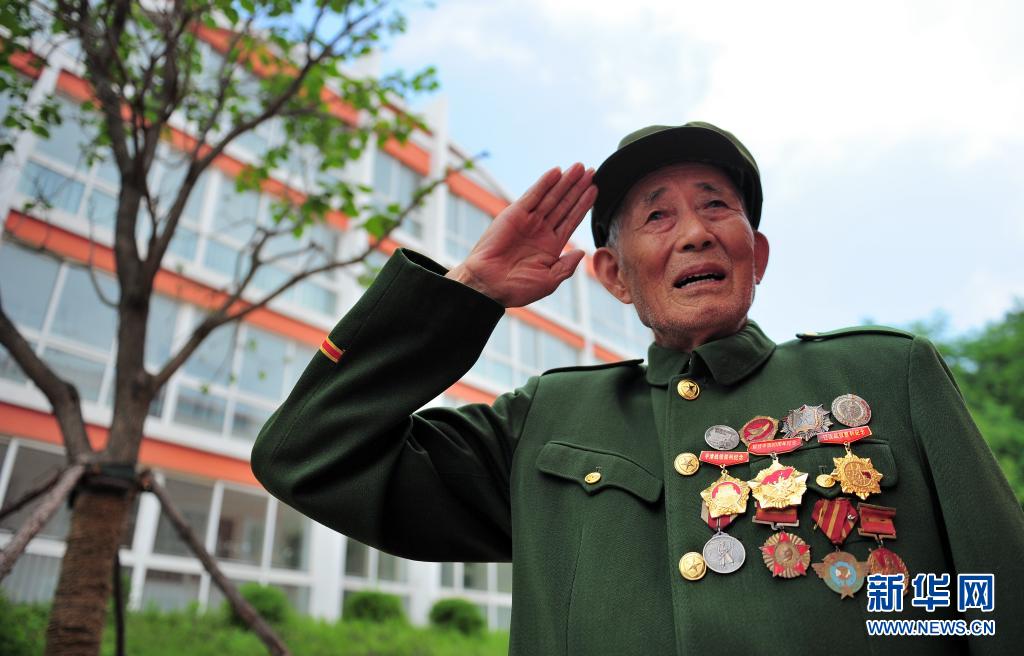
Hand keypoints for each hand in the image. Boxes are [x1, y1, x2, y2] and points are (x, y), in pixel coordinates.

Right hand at [446, 163, 595, 306]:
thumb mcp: (549, 281)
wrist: (489, 286)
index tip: (596, 190)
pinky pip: (533, 196)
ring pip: (551, 197)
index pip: (571, 220)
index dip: (584, 205)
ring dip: (565, 181)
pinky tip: (557, 172)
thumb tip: (581, 252)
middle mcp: (541, 230)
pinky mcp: (514, 214)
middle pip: (564, 204)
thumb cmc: (516, 288)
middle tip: (591, 170)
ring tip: (580, 167)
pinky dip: (544, 183)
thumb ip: (566, 266)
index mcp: (550, 245)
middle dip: (577, 187)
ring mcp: (528, 221)